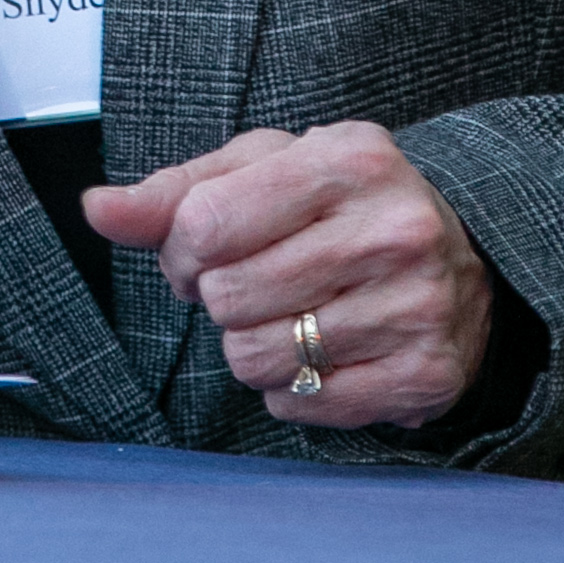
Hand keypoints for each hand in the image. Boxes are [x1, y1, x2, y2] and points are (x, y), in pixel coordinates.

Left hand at [83, 122, 494, 430]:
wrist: (466, 257)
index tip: (204, 249)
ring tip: (292, 314)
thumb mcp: (266, 171)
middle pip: (227, 297)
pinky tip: (326, 349)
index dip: (182, 249)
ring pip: (257, 358)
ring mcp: (418, 306)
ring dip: (254, 344)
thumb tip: (98, 209)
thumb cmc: (342, 207)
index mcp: (349, 159)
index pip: (204, 225)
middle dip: (222, 297)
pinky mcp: (426, 374)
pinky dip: (294, 386)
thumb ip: (176, 191)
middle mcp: (394, 229)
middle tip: (254, 282)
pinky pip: (301, 403)